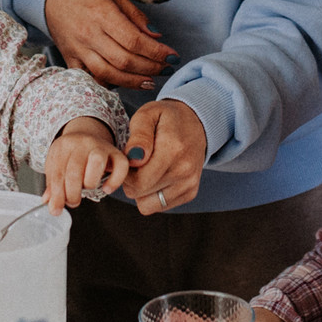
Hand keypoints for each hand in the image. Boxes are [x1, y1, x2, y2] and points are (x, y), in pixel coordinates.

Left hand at [42, 117, 129, 212]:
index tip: (55, 210)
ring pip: (97, 162)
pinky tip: (106, 188)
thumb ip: (53, 184)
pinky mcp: (116, 153)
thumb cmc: (70, 155)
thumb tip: (49, 202)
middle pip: (75, 170)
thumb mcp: (56, 165)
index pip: (58, 173)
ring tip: (86, 190)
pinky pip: (121, 166)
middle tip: (72, 201)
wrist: (87, 134)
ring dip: (89, 183)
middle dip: (72, 193)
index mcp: (63, 146)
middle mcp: (82, 143)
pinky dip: (114, 180)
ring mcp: (100, 146)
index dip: (57, 195)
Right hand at [44, 0, 173, 88]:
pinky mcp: (70, 58)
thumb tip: (156, 35)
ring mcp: (78, 49)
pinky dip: (107, 85)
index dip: (156, 52)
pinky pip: (89, 78)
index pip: (134, 40)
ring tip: (150, 81)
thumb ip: (135, 15)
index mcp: (102, 13)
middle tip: (165, 68)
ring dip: (133, 82)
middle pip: (124, 61)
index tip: (172, 56)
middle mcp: (89, 34)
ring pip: (108, 74)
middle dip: (150, 68)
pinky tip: (123, 84)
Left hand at [120, 100, 206, 214]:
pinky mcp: (190, 193)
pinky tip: (156, 176)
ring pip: (148, 205)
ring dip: (141, 191)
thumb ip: (139, 136)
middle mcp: (184, 170)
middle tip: (134, 165)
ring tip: (145, 171)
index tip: (127, 160)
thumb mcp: (147, 114)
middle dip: (130, 181)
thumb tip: (133, 159)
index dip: (125, 174)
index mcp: (173, 150)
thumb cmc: (166, 118)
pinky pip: (159, 206)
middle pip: (140, 193)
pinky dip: (152, 195)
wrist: (196, 123)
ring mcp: (189, 184)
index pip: (138, 181)